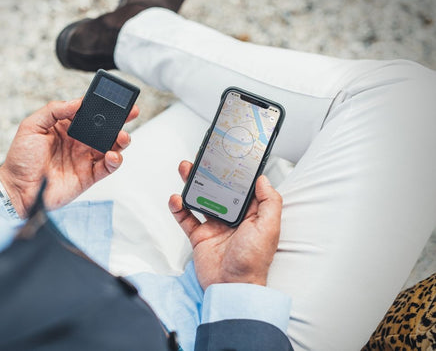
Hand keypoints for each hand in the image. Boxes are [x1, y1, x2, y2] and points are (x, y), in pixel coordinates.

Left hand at [0, 98, 138, 217]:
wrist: (17, 190)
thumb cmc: (20, 159)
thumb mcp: (31, 126)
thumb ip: (54, 110)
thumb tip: (77, 102)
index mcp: (67, 127)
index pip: (89, 112)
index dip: (103, 105)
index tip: (115, 99)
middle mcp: (79, 141)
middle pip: (106, 128)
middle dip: (120, 120)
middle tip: (130, 113)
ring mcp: (85, 158)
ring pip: (111, 146)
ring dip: (121, 140)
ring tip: (122, 137)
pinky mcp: (89, 176)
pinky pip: (108, 167)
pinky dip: (115, 161)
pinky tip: (112, 155)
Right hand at [168, 161, 282, 289]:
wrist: (231, 288)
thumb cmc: (253, 262)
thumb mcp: (268, 228)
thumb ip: (269, 201)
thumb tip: (263, 179)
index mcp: (252, 215)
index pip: (243, 188)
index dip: (236, 172)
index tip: (229, 157)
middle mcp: (233, 219)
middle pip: (220, 190)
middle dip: (210, 173)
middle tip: (203, 159)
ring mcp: (215, 227)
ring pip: (201, 200)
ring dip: (193, 184)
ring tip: (186, 170)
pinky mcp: (200, 237)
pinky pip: (187, 219)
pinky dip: (179, 208)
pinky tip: (176, 199)